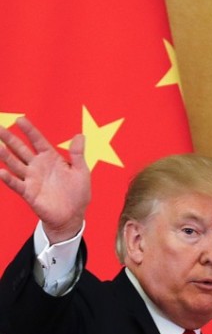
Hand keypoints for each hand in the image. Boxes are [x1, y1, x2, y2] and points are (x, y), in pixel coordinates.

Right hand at [0, 117, 90, 242]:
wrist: (73, 215)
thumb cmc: (78, 192)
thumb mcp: (81, 171)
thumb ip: (77, 154)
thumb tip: (80, 135)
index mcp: (51, 158)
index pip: (38, 141)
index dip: (30, 130)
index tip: (20, 119)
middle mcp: (38, 166)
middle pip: (21, 150)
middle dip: (10, 139)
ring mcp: (32, 179)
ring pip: (15, 164)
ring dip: (5, 156)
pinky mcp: (29, 193)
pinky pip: (17, 184)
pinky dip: (8, 178)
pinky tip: (1, 172)